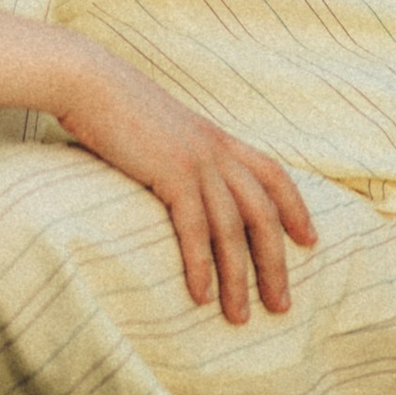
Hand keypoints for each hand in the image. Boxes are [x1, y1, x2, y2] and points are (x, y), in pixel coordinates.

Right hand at [47, 38, 316, 322]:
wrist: (85, 77)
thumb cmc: (112, 102)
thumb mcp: (160, 123)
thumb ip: (179, 149)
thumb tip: (178, 175)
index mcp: (216, 136)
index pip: (273, 174)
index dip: (295, 207)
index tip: (309, 240)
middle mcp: (215, 149)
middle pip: (262, 213)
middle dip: (275, 263)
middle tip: (281, 306)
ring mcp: (195, 160)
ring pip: (232, 229)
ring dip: (238, 278)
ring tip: (239, 317)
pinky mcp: (171, 171)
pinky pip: (195, 228)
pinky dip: (202, 265)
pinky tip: (201, 296)